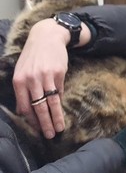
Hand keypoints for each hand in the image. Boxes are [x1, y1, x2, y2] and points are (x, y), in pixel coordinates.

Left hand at [13, 18, 69, 138]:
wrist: (47, 36)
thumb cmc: (33, 56)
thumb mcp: (22, 71)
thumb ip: (23, 89)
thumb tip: (25, 110)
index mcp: (19, 81)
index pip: (25, 107)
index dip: (31, 120)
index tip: (37, 130)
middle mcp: (31, 80)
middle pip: (38, 107)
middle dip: (44, 123)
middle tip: (49, 135)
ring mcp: (46, 77)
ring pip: (51, 102)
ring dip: (55, 117)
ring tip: (59, 128)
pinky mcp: (58, 73)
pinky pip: (59, 91)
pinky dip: (59, 102)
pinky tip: (60, 110)